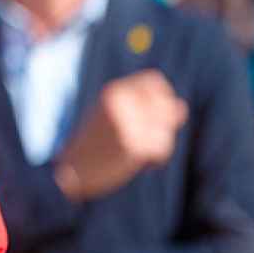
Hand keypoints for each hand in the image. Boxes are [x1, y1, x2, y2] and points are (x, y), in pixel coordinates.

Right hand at [55, 69, 186, 200]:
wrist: (72, 171)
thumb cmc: (94, 144)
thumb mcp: (115, 117)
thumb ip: (145, 109)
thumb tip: (182, 107)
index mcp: (114, 92)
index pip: (154, 81)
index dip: (163, 96)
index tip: (159, 115)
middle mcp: (121, 103)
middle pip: (165, 105)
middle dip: (165, 123)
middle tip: (150, 139)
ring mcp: (128, 124)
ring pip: (166, 129)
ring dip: (161, 143)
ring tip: (141, 153)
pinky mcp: (133, 146)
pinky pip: (163, 147)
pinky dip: (158, 158)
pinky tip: (143, 164)